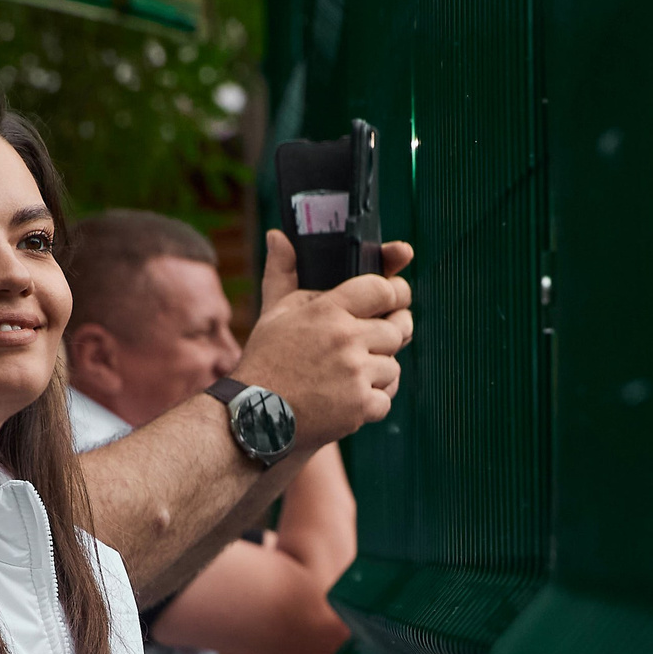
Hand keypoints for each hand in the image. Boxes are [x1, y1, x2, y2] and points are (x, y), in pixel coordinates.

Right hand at [238, 230, 414, 450]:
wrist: (254, 417)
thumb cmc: (265, 361)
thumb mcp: (274, 312)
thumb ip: (283, 272)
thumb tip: (278, 235)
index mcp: (329, 310)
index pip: (383, 289)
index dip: (395, 293)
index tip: (394, 300)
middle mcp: (346, 339)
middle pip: (398, 329)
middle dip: (389, 336)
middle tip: (375, 343)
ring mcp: (355, 375)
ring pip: (392, 367)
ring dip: (378, 373)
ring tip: (350, 377)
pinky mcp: (359, 407)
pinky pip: (386, 399)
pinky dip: (371, 403)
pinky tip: (348, 400)